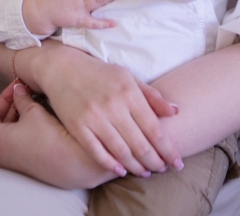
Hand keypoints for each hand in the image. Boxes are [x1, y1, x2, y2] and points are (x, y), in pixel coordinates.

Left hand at [0, 74, 119, 188]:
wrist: (72, 164)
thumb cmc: (49, 139)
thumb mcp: (33, 112)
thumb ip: (21, 98)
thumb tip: (17, 90)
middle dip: (5, 100)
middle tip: (17, 85)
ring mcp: (8, 159)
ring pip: (4, 129)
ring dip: (13, 111)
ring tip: (26, 96)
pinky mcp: (20, 162)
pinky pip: (12, 138)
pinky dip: (18, 123)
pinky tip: (30, 112)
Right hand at [26, 43, 182, 176]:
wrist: (62, 67)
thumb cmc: (99, 73)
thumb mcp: (128, 77)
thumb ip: (151, 95)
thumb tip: (175, 111)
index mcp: (129, 93)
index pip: (155, 129)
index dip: (168, 149)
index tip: (177, 162)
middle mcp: (113, 106)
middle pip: (141, 144)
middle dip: (155, 162)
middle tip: (162, 169)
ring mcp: (94, 118)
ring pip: (121, 152)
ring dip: (136, 167)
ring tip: (145, 172)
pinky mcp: (77, 126)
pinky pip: (97, 152)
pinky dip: (111, 164)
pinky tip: (121, 170)